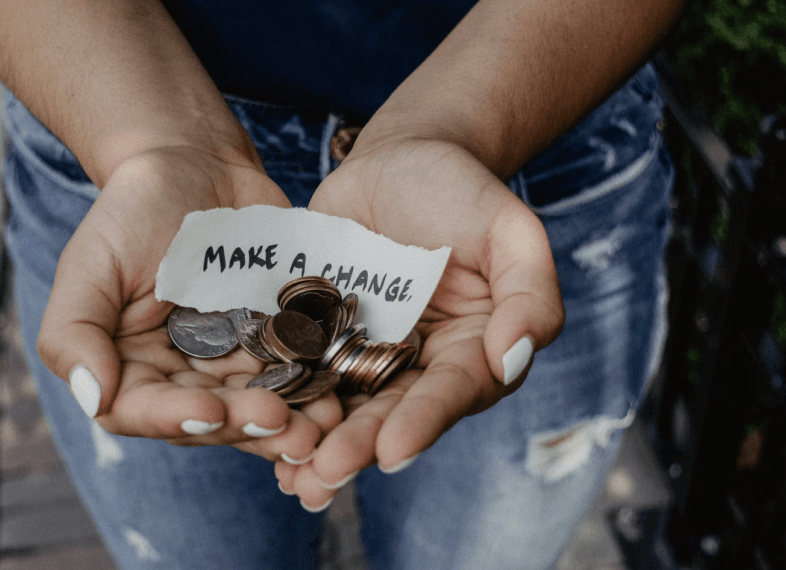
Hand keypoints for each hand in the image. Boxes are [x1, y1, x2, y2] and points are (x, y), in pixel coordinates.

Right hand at [36, 146, 342, 461]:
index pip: (144, 411)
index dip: (178, 419)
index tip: (213, 412)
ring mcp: (233, 363)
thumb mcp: (90, 263)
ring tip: (323, 425)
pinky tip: (341, 396)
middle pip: (211, 418)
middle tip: (284, 423)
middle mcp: (181, 377)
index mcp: (129, 368)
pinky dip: (317, 387)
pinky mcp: (277, 342)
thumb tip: (93, 397)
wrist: (197, 166)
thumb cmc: (133, 211)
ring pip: (259, 406)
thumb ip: (73, 332)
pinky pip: (298, 373)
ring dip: (292, 423)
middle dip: (247, 425)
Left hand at [276, 136, 564, 507]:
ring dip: (317, 443)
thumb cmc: (463, 190)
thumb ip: (529, 294)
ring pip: (343, 406)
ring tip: (291, 478)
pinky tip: (257, 431)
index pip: (450, 393)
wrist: (400, 159)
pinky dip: (283, 402)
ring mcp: (365, 353)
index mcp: (472, 351)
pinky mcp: (320, 336)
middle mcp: (419, 365)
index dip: (423, 422)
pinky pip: (301, 372)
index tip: (393, 451)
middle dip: (359, 446)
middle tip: (326, 473)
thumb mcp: (510, 230)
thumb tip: (512, 360)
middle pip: (391, 412)